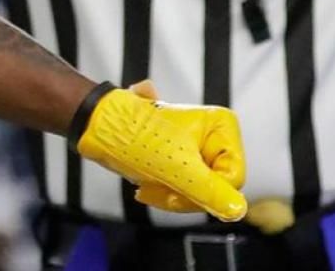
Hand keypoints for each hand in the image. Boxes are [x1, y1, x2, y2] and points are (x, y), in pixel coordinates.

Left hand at [76, 80, 247, 221]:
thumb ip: (209, 190)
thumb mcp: (176, 168)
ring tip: (146, 185)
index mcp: (222, 126)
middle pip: (217, 186)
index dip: (207, 192)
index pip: (234, 177)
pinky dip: (164, 189)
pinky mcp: (180, 158)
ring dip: (171, 194)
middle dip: (184, 194)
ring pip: (199, 190)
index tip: (176, 191)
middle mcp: (214, 134)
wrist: (96, 125)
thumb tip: (238, 209)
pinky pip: (184, 186)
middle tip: (156, 190)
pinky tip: (145, 182)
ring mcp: (196, 147)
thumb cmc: (133, 136)